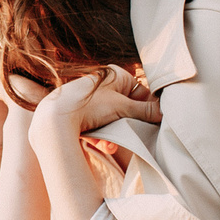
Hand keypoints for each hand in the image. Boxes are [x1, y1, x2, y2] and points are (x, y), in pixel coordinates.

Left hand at [35, 67, 158, 132]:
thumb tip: (165, 113)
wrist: (55, 119)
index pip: (141, 93)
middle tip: (129, 136)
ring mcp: (92, 100)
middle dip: (127, 127)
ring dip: (114, 135)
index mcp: (116, 75)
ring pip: (113, 121)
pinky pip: (99, 126)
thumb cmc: (90, 105)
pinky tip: (100, 144)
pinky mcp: (81, 115)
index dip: (148, 110)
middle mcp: (104, 85)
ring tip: (109, 144)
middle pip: (127, 109)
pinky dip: (101, 137)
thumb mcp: (123, 107)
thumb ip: (146, 110)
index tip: (153, 124)